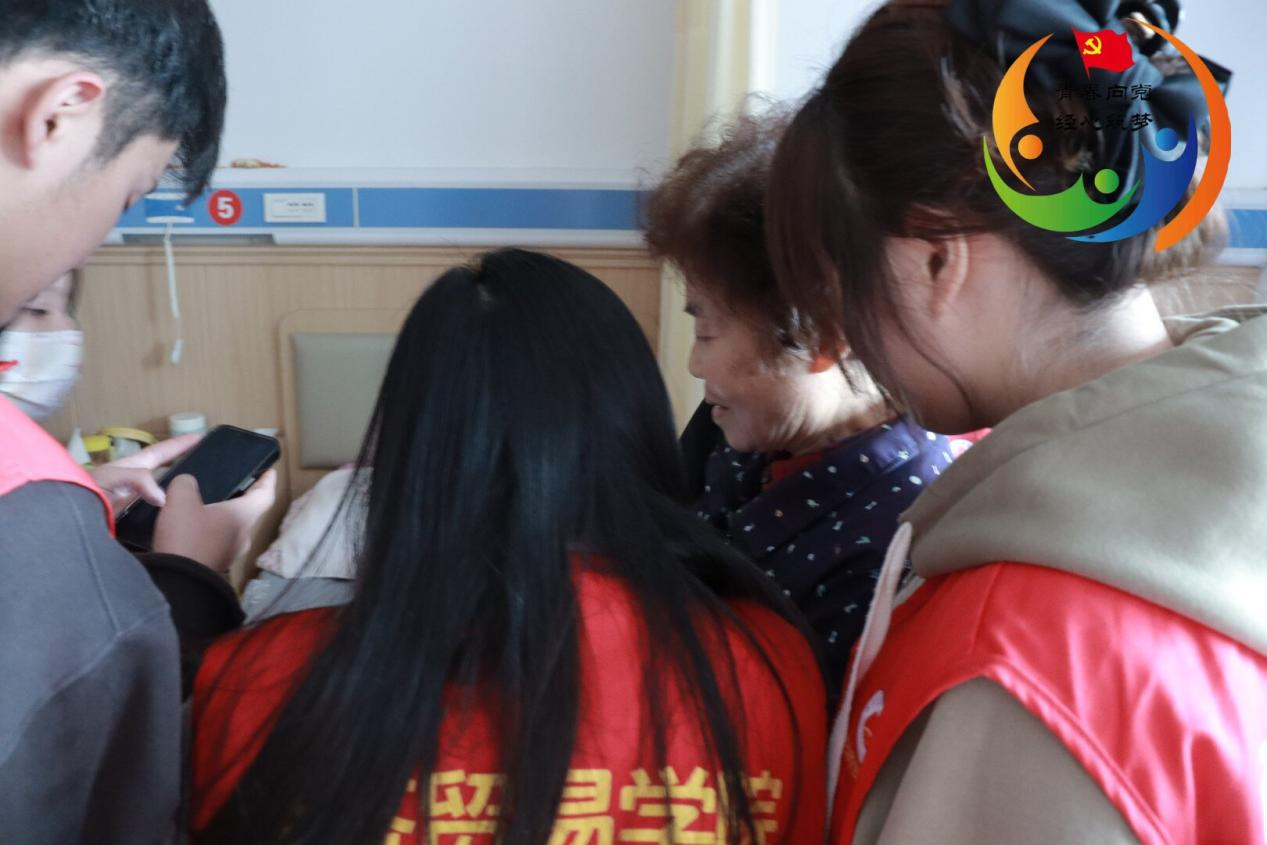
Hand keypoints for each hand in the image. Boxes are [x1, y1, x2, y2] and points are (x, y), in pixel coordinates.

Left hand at [90, 434, 201, 512]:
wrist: (65, 519)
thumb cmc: (85, 490)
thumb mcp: (112, 476)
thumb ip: (139, 480)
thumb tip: (164, 497)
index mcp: (132, 466)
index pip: (160, 452)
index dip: (179, 444)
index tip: (199, 437)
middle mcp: (135, 482)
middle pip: (163, 471)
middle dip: (181, 466)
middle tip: (203, 464)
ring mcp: (133, 501)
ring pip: (161, 493)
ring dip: (177, 492)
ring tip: (198, 493)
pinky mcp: (131, 520)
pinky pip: (156, 514)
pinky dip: (169, 513)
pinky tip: (178, 518)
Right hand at [152, 470, 278, 572]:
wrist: (177, 582)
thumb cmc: (186, 536)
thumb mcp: (180, 499)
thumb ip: (186, 484)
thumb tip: (188, 484)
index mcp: (244, 516)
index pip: (265, 496)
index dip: (268, 481)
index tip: (269, 471)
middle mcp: (244, 535)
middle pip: (249, 512)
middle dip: (242, 497)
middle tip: (231, 483)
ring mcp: (231, 553)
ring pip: (233, 528)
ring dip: (224, 515)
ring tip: (206, 503)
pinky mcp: (215, 564)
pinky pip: (218, 541)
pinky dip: (211, 530)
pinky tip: (193, 526)